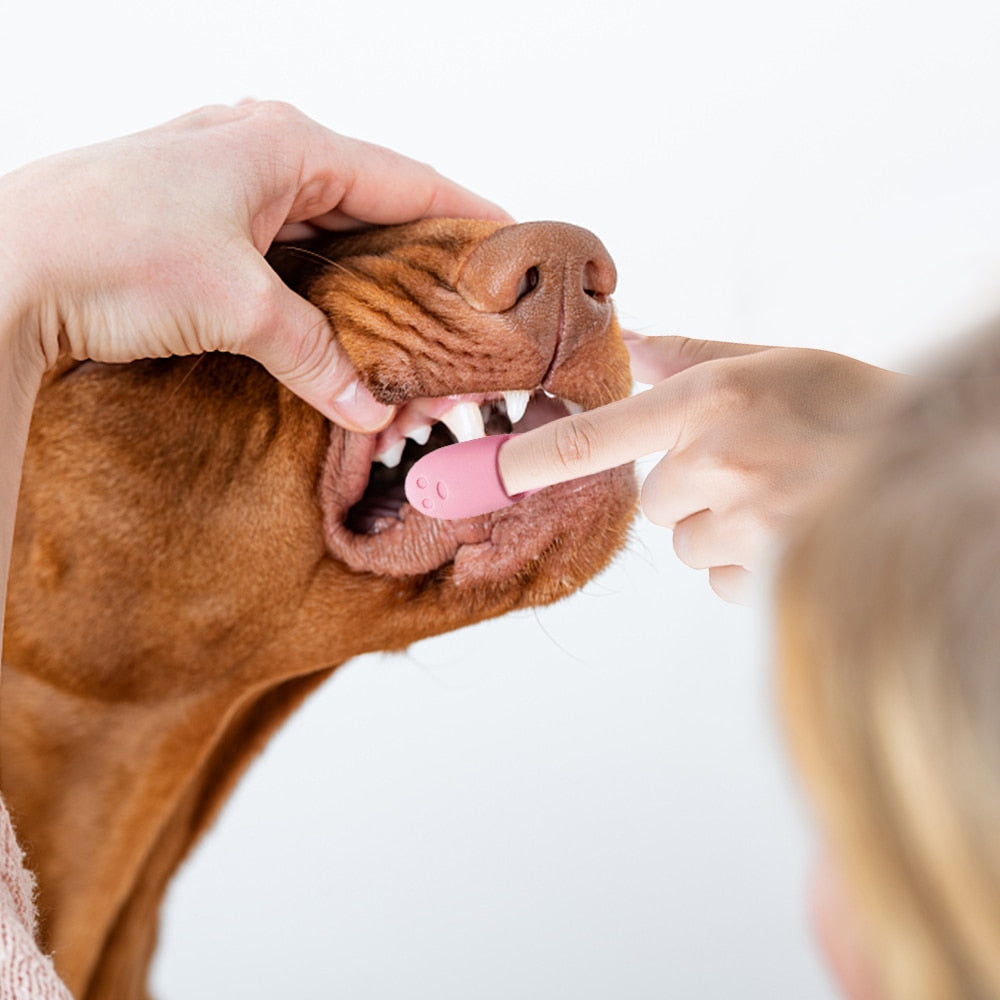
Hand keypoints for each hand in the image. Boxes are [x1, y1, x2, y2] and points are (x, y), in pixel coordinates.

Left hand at [0, 100, 509, 430]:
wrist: (3, 262)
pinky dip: (317, 278)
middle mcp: (261, 148)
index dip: (466, 213)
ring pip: (326, 225)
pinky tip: (339, 311)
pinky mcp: (201, 216)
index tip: (513, 242)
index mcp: (285, 143)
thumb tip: (370, 411)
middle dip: (420, 252)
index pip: (406, 179)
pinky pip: (285, 244)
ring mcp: (227, 179)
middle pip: (370, 201)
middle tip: (467, 297)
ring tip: (414, 313)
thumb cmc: (109, 250)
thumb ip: (316, 356)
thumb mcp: (238, 308)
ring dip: (367, 271)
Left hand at [499, 334, 910, 603]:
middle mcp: (717, 462)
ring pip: (685, 540)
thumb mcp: (770, 360)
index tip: (473, 475)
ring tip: (775, 496)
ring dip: (716, 525)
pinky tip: (787, 530)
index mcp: (708, 402)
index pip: (592, 437)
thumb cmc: (849, 404)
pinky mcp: (766, 575)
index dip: (525, 459)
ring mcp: (743, 523)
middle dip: (683, 487)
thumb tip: (630, 341)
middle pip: (650, 498)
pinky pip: (719, 577)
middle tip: (746, 465)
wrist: (933, 463)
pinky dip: (742, 562)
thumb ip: (690, 355)